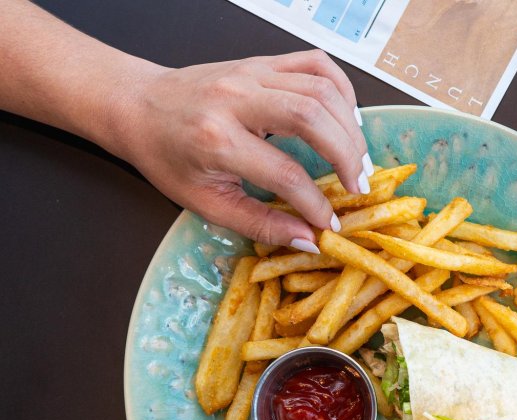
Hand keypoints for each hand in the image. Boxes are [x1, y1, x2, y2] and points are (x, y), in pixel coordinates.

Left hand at [112, 50, 370, 249]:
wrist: (136, 106)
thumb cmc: (166, 156)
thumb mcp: (205, 202)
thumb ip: (260, 224)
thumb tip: (308, 240)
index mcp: (217, 139)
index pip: (286, 173)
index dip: (316, 204)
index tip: (329, 223)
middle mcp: (236, 98)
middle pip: (312, 117)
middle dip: (347, 156)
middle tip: (358, 185)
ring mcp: (251, 73)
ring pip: (321, 89)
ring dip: (350, 127)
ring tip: (357, 158)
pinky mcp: (261, 62)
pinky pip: (316, 64)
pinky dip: (342, 89)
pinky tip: (346, 117)